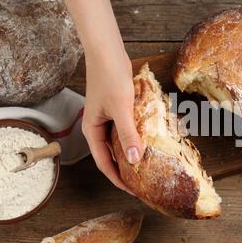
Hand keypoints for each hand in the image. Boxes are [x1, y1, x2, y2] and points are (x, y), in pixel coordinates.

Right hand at [82, 51, 143, 193]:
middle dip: (126, 170)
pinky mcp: (117, 110)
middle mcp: (98, 128)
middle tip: (144, 182)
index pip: (104, 164)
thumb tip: (134, 161)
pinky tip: (149, 141)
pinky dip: (136, 138)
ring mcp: (107, 119)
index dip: (118, 180)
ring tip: (148, 165)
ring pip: (120, 143)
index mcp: (92, 131)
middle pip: (111, 156)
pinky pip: (126, 130)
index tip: (134, 191)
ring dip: (132, 154)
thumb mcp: (121, 108)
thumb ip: (127, 135)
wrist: (107, 51)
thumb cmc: (110, 77)